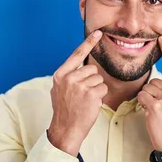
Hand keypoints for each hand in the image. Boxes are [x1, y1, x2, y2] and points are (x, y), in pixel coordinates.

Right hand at [47, 30, 107, 155]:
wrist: (65, 129)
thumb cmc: (64, 110)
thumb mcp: (58, 90)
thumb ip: (68, 77)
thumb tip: (79, 67)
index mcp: (60, 75)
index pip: (77, 54)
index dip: (88, 43)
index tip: (98, 32)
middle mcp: (69, 78)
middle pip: (92, 69)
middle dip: (92, 80)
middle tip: (83, 94)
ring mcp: (80, 86)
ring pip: (99, 79)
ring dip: (96, 89)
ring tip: (86, 100)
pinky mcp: (91, 94)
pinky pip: (103, 88)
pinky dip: (100, 96)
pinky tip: (91, 104)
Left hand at [138, 36, 161, 161]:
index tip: (161, 38)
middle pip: (154, 80)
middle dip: (152, 92)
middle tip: (158, 106)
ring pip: (146, 88)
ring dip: (146, 98)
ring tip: (155, 110)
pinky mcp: (156, 105)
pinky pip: (141, 95)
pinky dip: (141, 103)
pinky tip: (149, 112)